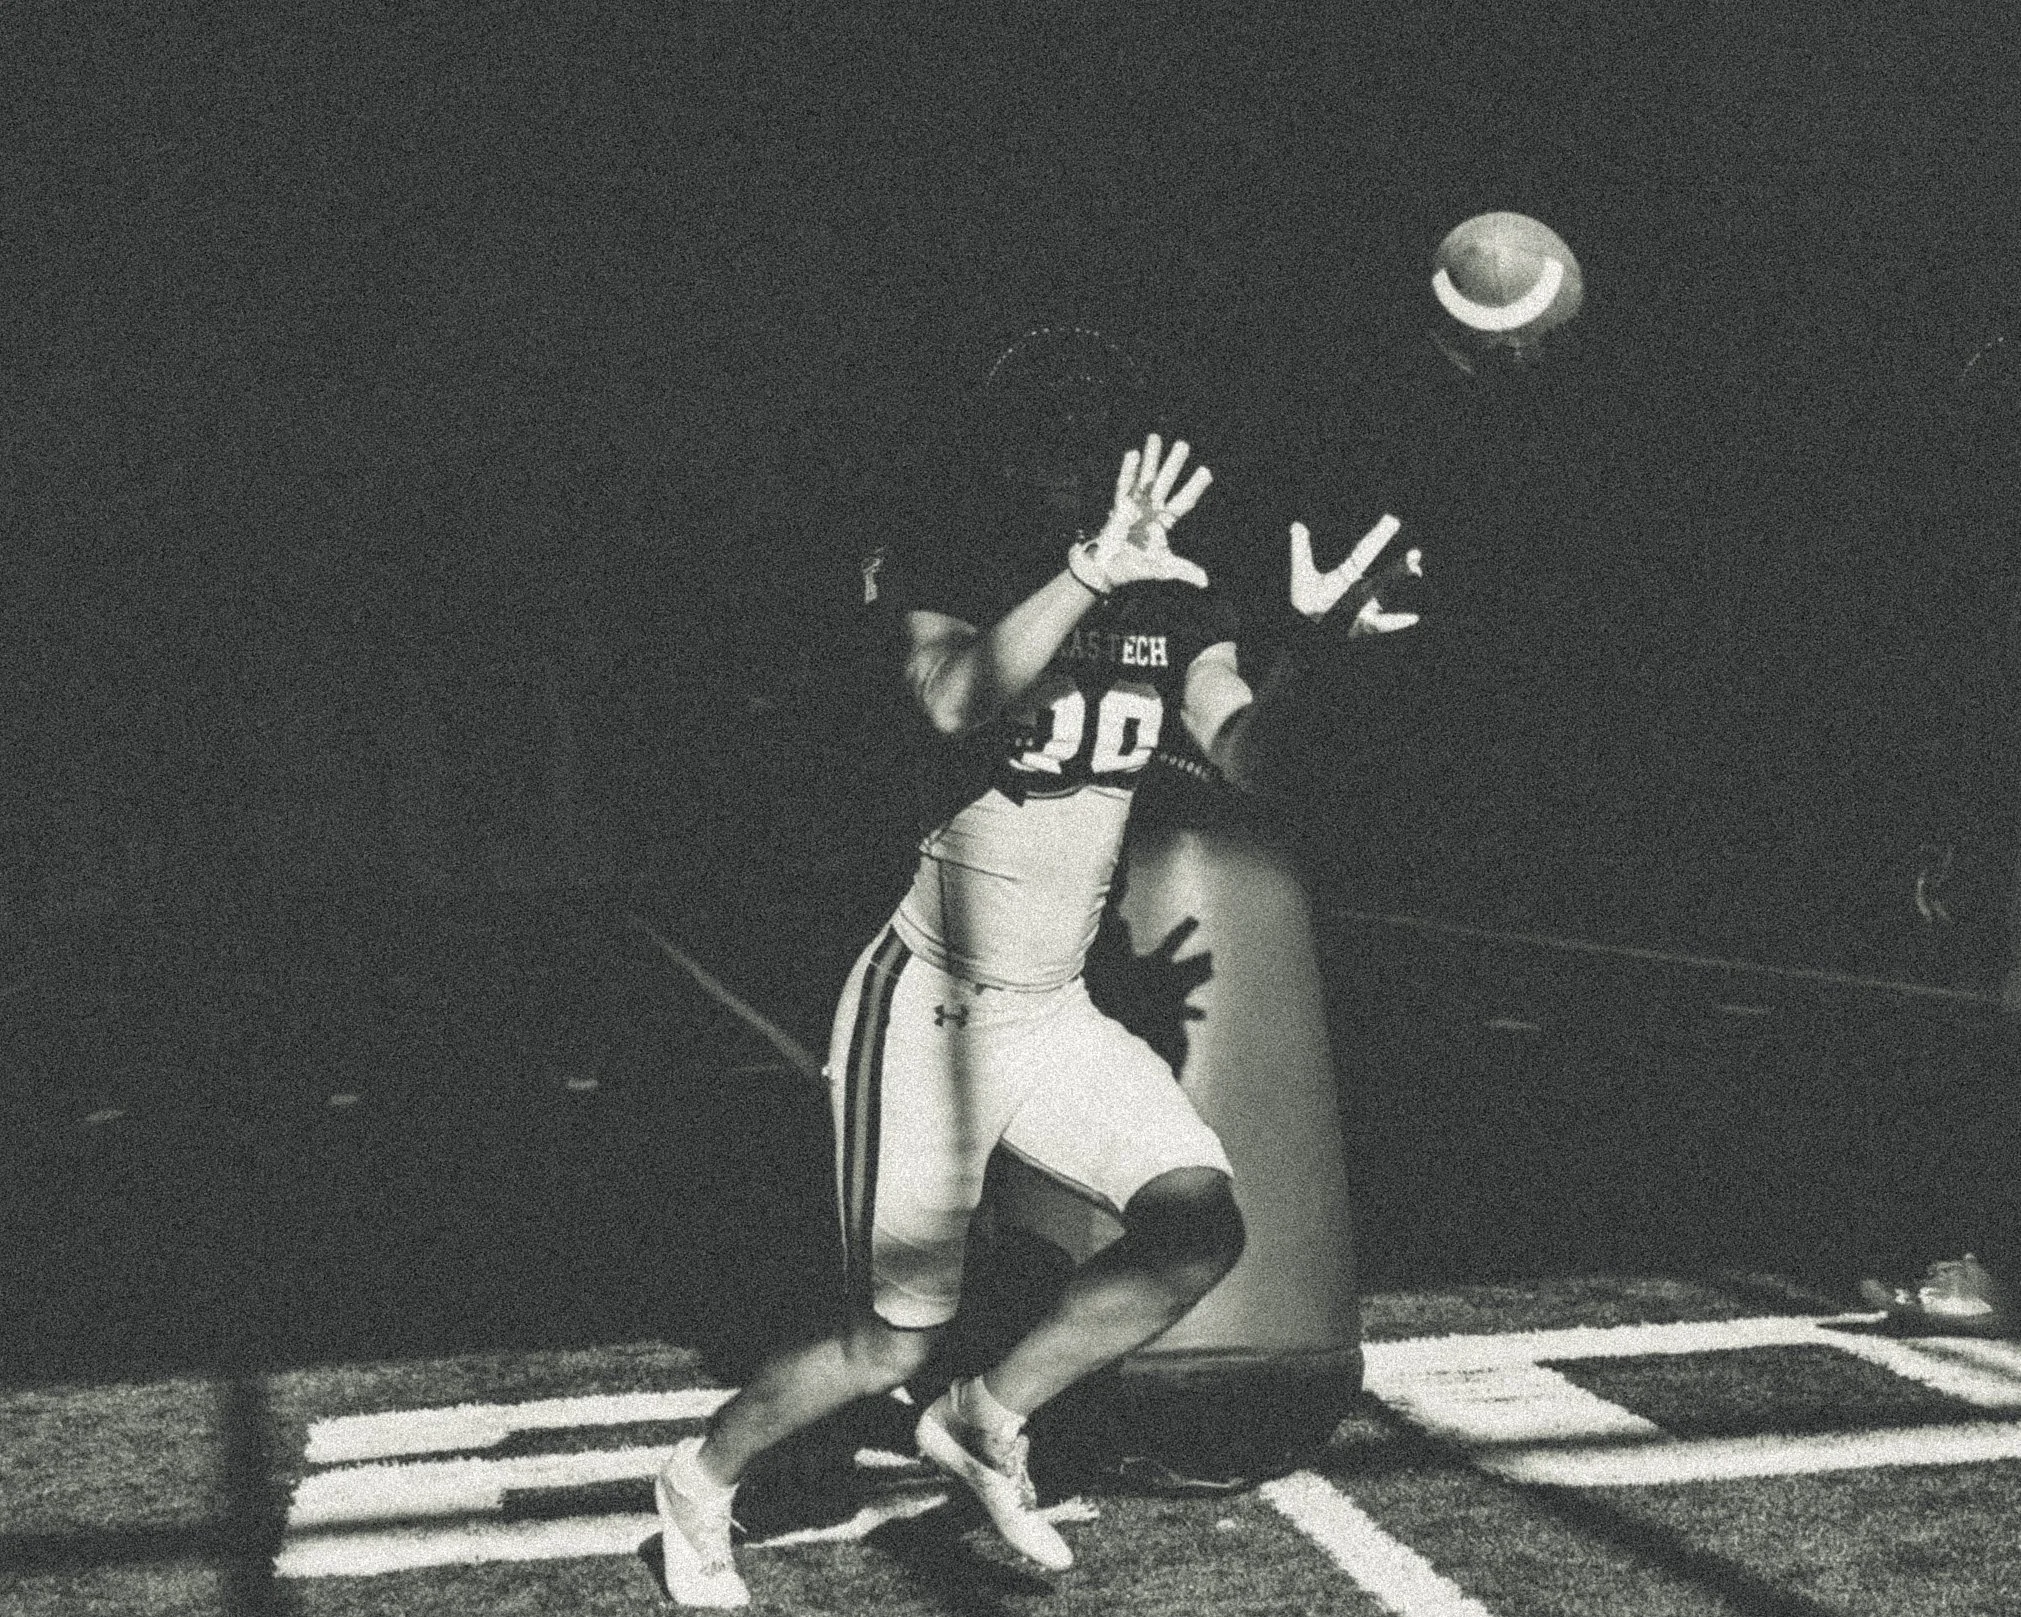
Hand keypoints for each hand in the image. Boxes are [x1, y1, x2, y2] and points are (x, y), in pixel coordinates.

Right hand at [1068, 434, 1212, 594]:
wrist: (1108, 569)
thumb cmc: (1134, 567)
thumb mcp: (1162, 567)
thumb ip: (1184, 570)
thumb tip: (1205, 582)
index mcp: (1164, 521)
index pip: (1183, 500)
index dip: (1194, 487)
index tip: (1206, 472)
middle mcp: (1151, 509)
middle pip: (1166, 481)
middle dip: (1173, 464)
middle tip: (1183, 445)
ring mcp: (1134, 505)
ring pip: (1145, 477)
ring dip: (1151, 458)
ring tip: (1155, 437)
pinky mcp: (1118, 505)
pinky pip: (1124, 484)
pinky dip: (1129, 470)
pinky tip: (1133, 454)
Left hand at [1289, 515, 1423, 634]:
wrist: (1304, 627)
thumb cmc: (1306, 602)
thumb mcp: (1302, 576)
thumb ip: (1301, 551)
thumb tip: (1297, 525)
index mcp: (1349, 574)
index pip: (1365, 552)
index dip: (1378, 537)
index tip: (1392, 520)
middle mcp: (1361, 589)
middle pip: (1384, 576)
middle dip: (1400, 566)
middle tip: (1416, 553)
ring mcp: (1364, 607)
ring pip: (1385, 595)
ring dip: (1399, 583)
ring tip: (1416, 570)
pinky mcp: (1363, 625)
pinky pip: (1382, 624)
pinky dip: (1396, 622)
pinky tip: (1413, 617)